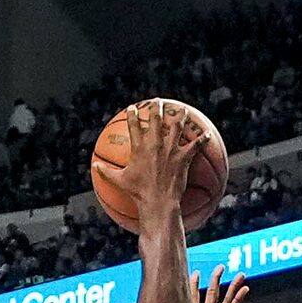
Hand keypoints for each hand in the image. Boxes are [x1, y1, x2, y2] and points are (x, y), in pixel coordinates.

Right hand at [115, 101, 202, 231]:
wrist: (157, 201)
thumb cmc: (137, 193)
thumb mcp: (119, 181)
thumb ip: (106, 172)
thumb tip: (94, 167)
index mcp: (139, 147)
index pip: (134, 125)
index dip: (133, 115)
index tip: (133, 108)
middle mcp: (156, 143)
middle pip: (157, 119)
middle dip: (157, 108)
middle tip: (158, 101)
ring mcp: (171, 149)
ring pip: (178, 126)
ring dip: (181, 117)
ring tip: (183, 111)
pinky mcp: (183, 157)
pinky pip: (195, 145)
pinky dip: (202, 139)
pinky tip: (207, 134)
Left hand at [187, 266, 248, 302]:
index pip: (194, 296)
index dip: (194, 284)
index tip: (195, 272)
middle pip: (212, 294)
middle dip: (216, 280)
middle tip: (221, 266)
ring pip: (226, 300)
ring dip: (233, 287)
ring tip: (240, 274)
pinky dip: (239, 299)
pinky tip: (245, 289)